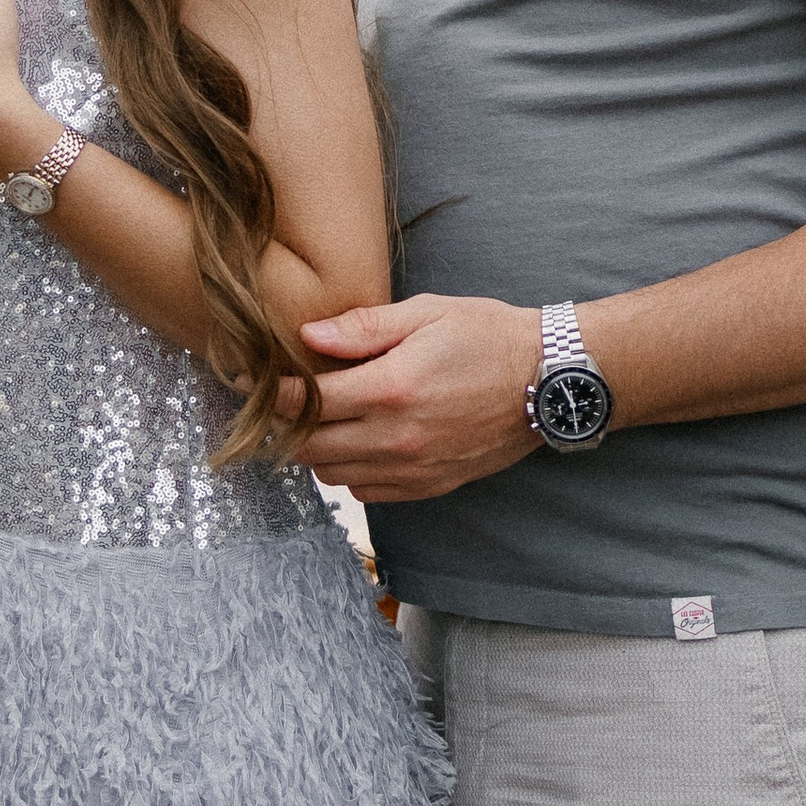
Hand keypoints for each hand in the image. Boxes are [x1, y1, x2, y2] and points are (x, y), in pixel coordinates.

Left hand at [295, 294, 545, 503]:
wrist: (549, 380)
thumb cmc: (488, 336)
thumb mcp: (427, 313)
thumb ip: (364, 328)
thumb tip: (309, 335)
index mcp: (392, 388)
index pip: (308, 402)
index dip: (274, 394)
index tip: (256, 381)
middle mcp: (398, 437)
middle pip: (311, 448)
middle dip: (287, 426)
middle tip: (282, 403)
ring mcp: (414, 468)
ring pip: (334, 475)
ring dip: (317, 451)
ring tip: (322, 420)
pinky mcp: (430, 486)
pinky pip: (367, 493)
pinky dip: (351, 473)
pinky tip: (359, 442)